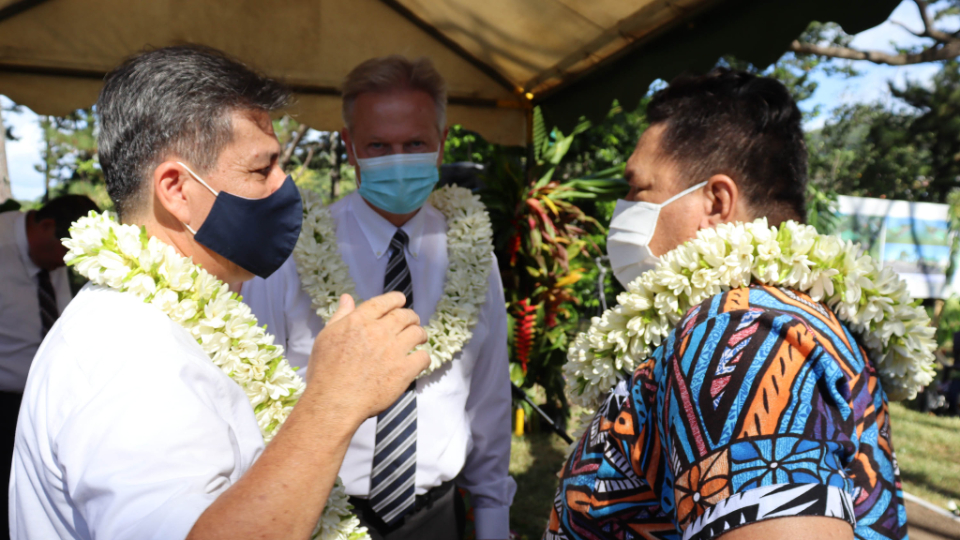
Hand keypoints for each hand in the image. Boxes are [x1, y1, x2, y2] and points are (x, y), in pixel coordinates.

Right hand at [305, 292, 428, 426]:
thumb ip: (340, 316)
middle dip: (411, 316)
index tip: (401, 301)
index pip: (384, 302)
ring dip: (420, 334)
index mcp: (359, 321)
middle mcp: (379, 332)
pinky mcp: (403, 371)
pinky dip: (423, 357)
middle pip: (404, 315)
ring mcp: (393, 351)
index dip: (396, 299)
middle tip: (412, 321)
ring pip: (417, 333)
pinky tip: (419, 360)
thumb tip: (347, 298)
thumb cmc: (325, 372)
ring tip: (420, 338)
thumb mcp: (326, 338)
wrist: (333, 402)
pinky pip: (423, 358)